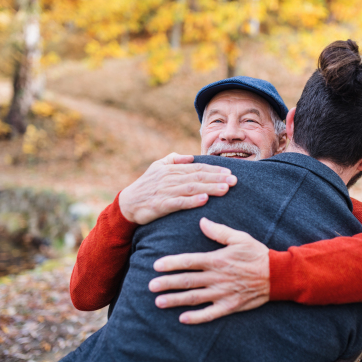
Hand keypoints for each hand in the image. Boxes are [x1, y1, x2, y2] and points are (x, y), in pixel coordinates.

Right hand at [119, 153, 236, 224]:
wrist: (127, 204)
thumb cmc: (145, 186)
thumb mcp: (157, 168)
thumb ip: (174, 160)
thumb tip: (190, 156)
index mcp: (171, 169)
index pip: (197, 168)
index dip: (214, 169)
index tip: (230, 171)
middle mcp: (170, 178)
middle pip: (198, 176)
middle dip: (217, 178)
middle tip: (235, 180)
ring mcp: (165, 191)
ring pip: (191, 188)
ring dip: (210, 188)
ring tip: (225, 189)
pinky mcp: (160, 205)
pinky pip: (179, 202)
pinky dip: (192, 200)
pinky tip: (204, 200)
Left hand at [149, 218, 269, 323]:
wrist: (277, 275)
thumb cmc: (257, 254)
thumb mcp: (239, 238)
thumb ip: (219, 231)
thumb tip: (201, 222)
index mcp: (217, 259)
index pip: (189, 261)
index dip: (171, 263)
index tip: (156, 266)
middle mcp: (217, 277)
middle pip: (187, 281)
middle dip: (167, 284)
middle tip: (150, 286)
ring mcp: (222, 293)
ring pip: (194, 298)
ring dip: (176, 300)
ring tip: (159, 302)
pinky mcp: (230, 305)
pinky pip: (210, 314)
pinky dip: (196, 317)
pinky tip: (182, 318)